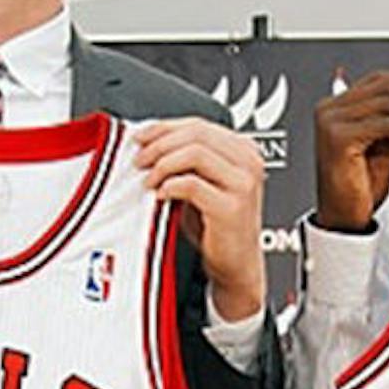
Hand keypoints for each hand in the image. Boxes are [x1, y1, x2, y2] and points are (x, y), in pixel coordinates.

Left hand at [133, 118, 266, 321]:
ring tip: (149, 179)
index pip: (198, 124)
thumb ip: (185, 159)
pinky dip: (170, 186)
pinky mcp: (232, 207)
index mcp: (243, 149)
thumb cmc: (217, 225)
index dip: (163, 127)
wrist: (236, 263)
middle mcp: (248, 162)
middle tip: (139, 159)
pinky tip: (161, 195)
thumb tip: (148, 142)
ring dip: (163, 164)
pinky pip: (192, 184)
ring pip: (195, 152)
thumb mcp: (202, 182)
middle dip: (160, 144)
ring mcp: (243, 183)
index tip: (140, 137)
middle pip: (196, 133)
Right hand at [313, 71, 388, 231]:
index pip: (380, 80)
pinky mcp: (338, 137)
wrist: (345, 218)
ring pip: (388, 103)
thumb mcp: (386, 145)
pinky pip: (385, 123)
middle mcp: (331, 109)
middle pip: (385, 88)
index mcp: (338, 107)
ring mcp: (331, 121)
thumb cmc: (361, 187)